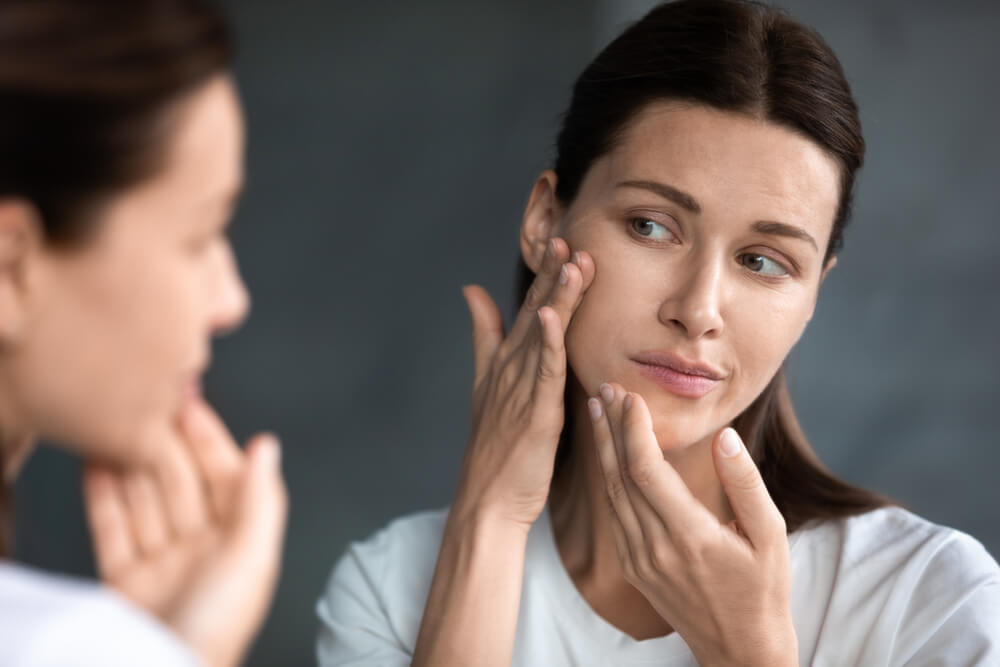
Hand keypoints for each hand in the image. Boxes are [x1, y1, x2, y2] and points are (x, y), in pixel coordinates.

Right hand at [82, 399, 287, 666]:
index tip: (190, 402)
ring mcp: (163, 566)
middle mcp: (203, 551)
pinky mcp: (126, 583)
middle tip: (146, 406)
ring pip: (146, 501)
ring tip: (116, 427)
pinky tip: (96, 466)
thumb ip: (260, 499)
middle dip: (165, 444)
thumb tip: (269, 445)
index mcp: (240, 543)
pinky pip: (113, 530)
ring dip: (132, 463)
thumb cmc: (217, 628)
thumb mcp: (251, 559)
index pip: (226, 476)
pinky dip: (103, 496)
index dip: (209, 438)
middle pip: (182, 484)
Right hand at [456, 237, 594, 528]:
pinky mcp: (534, 412)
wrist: (487, 500)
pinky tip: (551, 315)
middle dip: (551, 275)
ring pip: (543, 334)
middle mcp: (512, 369)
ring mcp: (521, 389)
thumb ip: (483, 336)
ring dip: (556, 297)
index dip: (545, 276)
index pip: (529, 309)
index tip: (561, 241)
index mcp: (507, 362)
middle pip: (535, 313)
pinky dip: (548, 342)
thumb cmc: (495, 448)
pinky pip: (543, 371)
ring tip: (570, 261)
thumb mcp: (486, 384)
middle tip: (566, 236)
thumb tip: (471, 290)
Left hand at [589, 383, 796, 666]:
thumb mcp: (770, 536)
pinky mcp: (634, 568)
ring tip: (599, 412)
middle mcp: (656, 549)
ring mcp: (640, 560)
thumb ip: (745, 484)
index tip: (630, 396)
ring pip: (610, 494)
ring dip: (602, 450)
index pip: (646, 471)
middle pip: (620, 476)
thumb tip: (725, 437)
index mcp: (690, 537)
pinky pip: (614, 515)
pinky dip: (607, 478)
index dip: (632, 430)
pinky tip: (607, 455)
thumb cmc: (763, 591)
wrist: (740, 650)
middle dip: (611, 428)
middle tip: (606, 389)